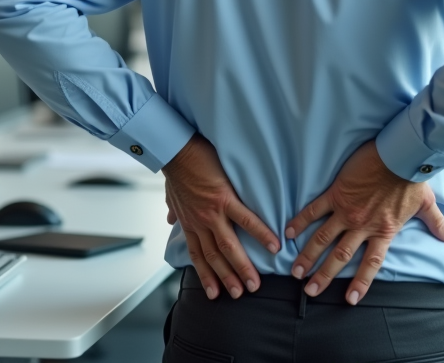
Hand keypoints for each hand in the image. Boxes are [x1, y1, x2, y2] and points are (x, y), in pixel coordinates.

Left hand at [163, 134, 279, 300]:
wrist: (175, 150)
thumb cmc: (176, 168)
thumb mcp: (171, 194)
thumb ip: (174, 209)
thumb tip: (170, 218)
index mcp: (190, 222)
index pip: (198, 255)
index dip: (206, 275)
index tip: (215, 293)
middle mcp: (200, 223)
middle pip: (215, 257)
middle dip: (227, 279)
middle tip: (241, 294)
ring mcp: (212, 213)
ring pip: (229, 246)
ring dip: (241, 267)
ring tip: (255, 282)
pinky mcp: (225, 199)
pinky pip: (246, 220)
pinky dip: (260, 234)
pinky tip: (274, 245)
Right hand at [284, 141, 443, 305]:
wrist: (399, 154)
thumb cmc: (412, 178)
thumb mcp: (427, 204)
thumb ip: (437, 224)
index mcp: (383, 231)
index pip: (370, 263)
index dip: (360, 282)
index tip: (350, 300)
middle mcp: (362, 225)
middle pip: (340, 256)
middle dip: (323, 275)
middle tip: (310, 290)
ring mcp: (346, 210)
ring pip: (322, 238)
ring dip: (307, 255)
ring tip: (295, 270)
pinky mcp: (336, 193)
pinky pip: (314, 210)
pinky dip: (301, 221)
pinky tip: (288, 232)